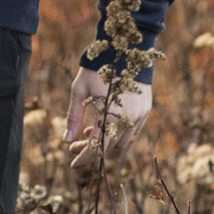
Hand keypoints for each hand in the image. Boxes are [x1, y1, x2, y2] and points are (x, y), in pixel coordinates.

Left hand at [65, 67, 151, 181]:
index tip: (73, 164)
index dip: (84, 157)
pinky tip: (105, 125)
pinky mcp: (146, 110)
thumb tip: (67, 140)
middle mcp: (129, 120)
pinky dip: (118, 134)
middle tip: (75, 146)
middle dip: (91, 149)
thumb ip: (74, 117)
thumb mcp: (79, 90)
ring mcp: (140, 116)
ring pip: (122, 142)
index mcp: (111, 116)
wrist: (125, 49)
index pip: (97, 147)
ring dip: (105, 142)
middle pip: (109, 147)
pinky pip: (132, 132)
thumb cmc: (97, 68)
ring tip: (90, 132)